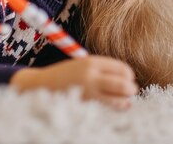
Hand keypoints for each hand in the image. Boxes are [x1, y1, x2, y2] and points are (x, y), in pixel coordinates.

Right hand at [9, 56, 138, 108]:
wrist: (42, 85)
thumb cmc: (66, 74)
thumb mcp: (82, 64)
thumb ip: (103, 69)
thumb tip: (129, 79)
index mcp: (90, 62)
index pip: (121, 68)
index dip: (129, 74)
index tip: (128, 77)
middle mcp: (90, 77)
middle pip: (124, 85)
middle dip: (131, 88)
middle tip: (130, 89)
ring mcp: (88, 93)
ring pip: (119, 100)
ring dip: (125, 100)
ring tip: (124, 99)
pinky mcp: (85, 106)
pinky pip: (108, 109)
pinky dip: (117, 108)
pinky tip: (117, 106)